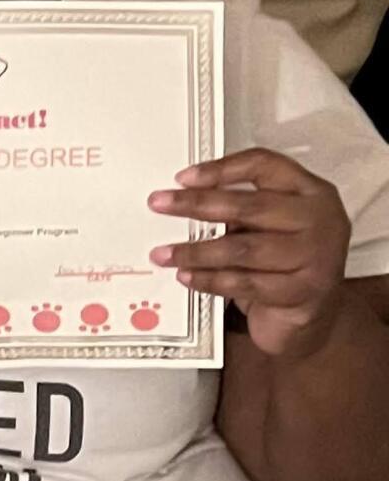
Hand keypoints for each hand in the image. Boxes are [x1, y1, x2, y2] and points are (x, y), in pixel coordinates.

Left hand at [150, 149, 351, 357]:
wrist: (312, 315)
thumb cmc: (283, 262)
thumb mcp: (269, 226)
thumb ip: (241, 210)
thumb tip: (183, 201)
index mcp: (311, 191)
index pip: (266, 166)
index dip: (222, 168)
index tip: (183, 177)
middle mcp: (320, 218)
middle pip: (250, 205)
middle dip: (197, 205)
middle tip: (160, 205)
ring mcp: (316, 256)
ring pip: (243, 248)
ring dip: (196, 251)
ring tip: (164, 253)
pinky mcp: (303, 291)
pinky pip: (245, 283)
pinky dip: (209, 280)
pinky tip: (186, 277)